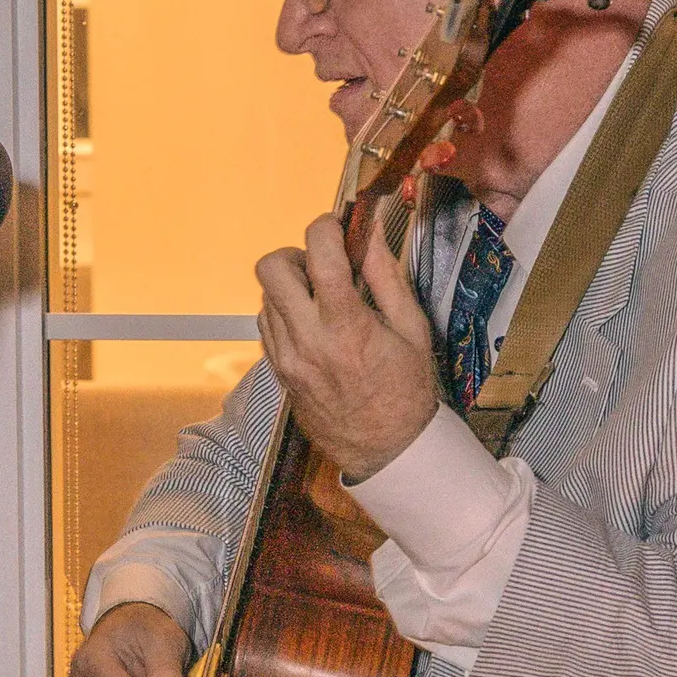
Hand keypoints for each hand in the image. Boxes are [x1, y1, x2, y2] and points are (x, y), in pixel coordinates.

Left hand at [253, 216, 439, 483]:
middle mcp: (308, 340)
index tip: (339, 228)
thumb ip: (386, 276)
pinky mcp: (279, 373)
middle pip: (270, 269)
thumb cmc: (406, 390)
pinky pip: (266, 325)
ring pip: (265, 296)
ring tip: (320, 299)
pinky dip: (284, 313)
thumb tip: (368, 233)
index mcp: (346, 325)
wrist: (385, 449)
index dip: (326, 227)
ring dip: (289, 286)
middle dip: (294, 254)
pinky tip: (311, 323)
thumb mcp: (412, 328)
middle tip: (321, 267)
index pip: (318, 253)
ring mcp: (287, 359)